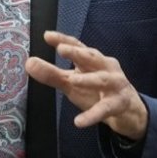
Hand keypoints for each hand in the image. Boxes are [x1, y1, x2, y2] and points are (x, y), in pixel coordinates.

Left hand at [25, 31, 147, 140]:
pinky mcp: (118, 103)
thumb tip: (28, 63)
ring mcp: (114, 84)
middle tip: (62, 49)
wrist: (128, 110)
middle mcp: (105, 67)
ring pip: (101, 80)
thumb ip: (51, 73)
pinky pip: (105, 109)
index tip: (47, 36)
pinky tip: (79, 122)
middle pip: (91, 57)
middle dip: (78, 53)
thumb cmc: (96, 90)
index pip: (77, 46)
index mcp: (92, 60)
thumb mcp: (72, 82)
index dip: (64, 40)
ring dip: (88, 79)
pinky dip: (92, 115)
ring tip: (72, 81)